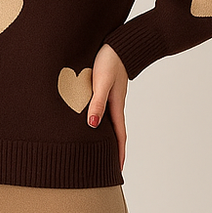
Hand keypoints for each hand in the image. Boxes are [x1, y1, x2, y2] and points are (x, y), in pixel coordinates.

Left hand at [87, 43, 128, 169]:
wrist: (119, 43)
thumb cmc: (109, 61)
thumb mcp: (101, 82)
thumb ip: (97, 103)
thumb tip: (92, 125)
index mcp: (116, 106)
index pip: (119, 136)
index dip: (119, 153)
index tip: (118, 169)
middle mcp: (115, 104)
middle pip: (115, 132)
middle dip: (113, 150)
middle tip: (107, 165)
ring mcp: (112, 97)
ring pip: (109, 122)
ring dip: (107, 136)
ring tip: (100, 149)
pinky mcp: (107, 89)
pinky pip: (105, 110)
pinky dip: (101, 121)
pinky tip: (93, 122)